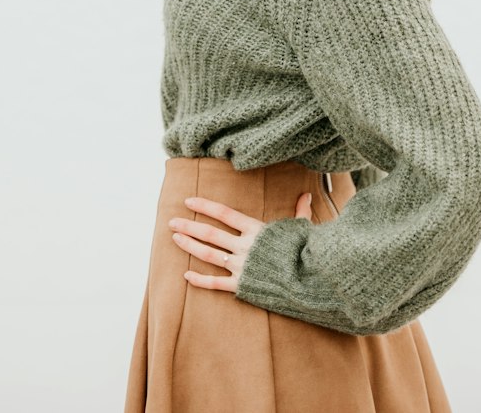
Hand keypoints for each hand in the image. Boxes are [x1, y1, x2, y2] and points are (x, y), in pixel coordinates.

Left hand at [168, 189, 313, 291]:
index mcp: (256, 229)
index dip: (205, 206)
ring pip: (209, 254)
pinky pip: (216, 283)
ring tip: (175, 239)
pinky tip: (187, 276)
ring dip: (190, 246)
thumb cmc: (305, 252)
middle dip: (189, 226)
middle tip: (172, 222)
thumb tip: (307, 195)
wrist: (308, 280)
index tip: (189, 201)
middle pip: (210, 233)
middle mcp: (244, 246)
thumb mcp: (301, 228)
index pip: (224, 213)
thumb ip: (300, 211)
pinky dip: (200, 280)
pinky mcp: (241, 285)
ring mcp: (240, 266)